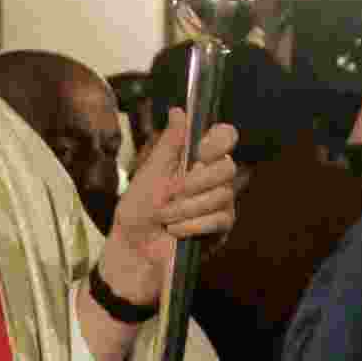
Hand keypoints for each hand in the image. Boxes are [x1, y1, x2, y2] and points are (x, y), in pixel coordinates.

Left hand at [101, 107, 237, 304]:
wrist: (134, 250)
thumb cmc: (138, 210)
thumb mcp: (150, 173)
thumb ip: (169, 144)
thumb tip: (179, 110)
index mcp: (196, 159)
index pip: (225, 137)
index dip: (218, 140)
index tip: (200, 151)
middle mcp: (213, 178)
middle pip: (228, 166)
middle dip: (195, 182)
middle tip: (171, 193)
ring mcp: (220, 204)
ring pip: (222, 195)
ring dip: (187, 207)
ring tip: (165, 217)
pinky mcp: (221, 229)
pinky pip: (220, 218)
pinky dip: (193, 224)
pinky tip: (176, 231)